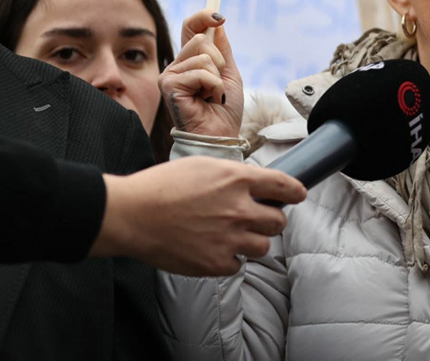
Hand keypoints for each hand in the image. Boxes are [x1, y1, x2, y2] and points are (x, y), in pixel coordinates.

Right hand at [92, 157, 305, 275]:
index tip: (298, 195)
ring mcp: (229, 239)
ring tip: (232, 235)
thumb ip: (234, 175)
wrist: (132, 215)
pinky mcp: (215, 263)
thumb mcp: (203, 165)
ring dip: (252, 241)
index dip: (295, 191)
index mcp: (238, 180)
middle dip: (270, 219)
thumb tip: (255, 183)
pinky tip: (213, 249)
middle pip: (279, 221)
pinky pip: (238, 265)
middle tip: (256, 218)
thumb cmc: (162, 185)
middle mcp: (240, 209)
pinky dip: (230, 259)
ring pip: (263, 246)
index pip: (284, 186)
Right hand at [159, 11, 243, 136]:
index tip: (220, 17)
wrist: (220, 135)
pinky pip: (201, 72)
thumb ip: (222, 50)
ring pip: (203, 57)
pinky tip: (208, 100)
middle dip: (219, 61)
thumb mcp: (229, 74)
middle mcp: (176, 66)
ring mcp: (170, 75)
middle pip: (200, 39)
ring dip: (217, 78)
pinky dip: (213, 86)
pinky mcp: (168, 85)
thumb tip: (217, 23)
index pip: (190, 28)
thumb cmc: (224, 110)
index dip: (203, 17)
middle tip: (218, 84)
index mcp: (189, 61)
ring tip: (212, 95)